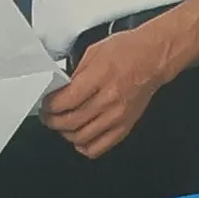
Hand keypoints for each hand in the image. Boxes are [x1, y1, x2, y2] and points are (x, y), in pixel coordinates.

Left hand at [41, 24, 172, 158]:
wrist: (153, 58)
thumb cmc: (127, 50)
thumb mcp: (94, 52)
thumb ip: (75, 74)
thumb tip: (59, 90)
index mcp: (100, 77)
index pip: (66, 101)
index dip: (50, 105)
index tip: (45, 103)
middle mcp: (109, 99)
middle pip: (71, 121)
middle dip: (52, 120)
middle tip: (47, 115)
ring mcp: (117, 116)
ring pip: (81, 137)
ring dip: (65, 133)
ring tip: (61, 124)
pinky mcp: (124, 127)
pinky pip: (99, 147)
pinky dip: (84, 145)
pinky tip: (79, 135)